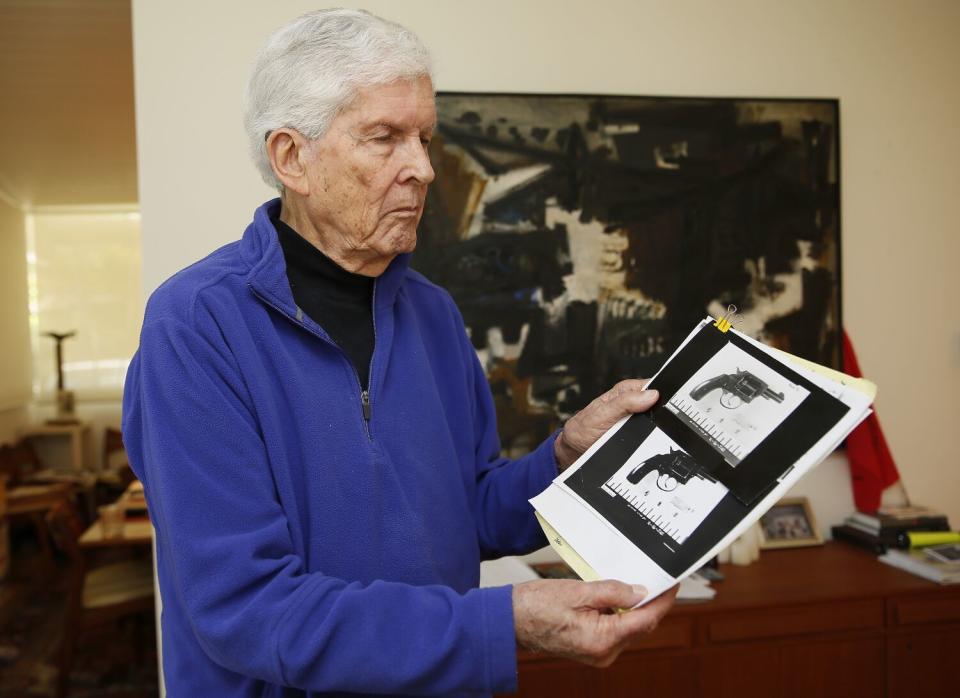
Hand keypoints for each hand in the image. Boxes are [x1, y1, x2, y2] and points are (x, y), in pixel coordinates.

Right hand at [512, 579, 677, 667]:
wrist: (510, 620)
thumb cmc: (536, 606)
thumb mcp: (578, 590)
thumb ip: (612, 591)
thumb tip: (639, 592)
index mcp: (602, 640)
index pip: (646, 620)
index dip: (663, 600)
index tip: (673, 584)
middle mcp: (603, 653)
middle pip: (640, 626)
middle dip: (650, 603)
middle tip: (657, 579)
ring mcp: (598, 654)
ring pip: (629, 628)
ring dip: (634, 608)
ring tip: (634, 584)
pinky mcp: (592, 650)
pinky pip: (615, 631)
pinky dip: (620, 615)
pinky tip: (617, 598)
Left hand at [555, 380, 657, 469]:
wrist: (575, 451)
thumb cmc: (583, 429)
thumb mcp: (602, 413)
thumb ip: (624, 402)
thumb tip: (651, 394)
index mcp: (627, 391)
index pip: (654, 386)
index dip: (664, 394)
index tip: (668, 405)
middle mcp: (634, 403)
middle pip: (658, 406)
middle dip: (662, 414)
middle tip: (656, 424)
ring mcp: (636, 420)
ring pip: (657, 423)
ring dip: (658, 430)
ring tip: (648, 435)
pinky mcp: (637, 434)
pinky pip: (651, 436)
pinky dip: (652, 440)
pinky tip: (648, 444)